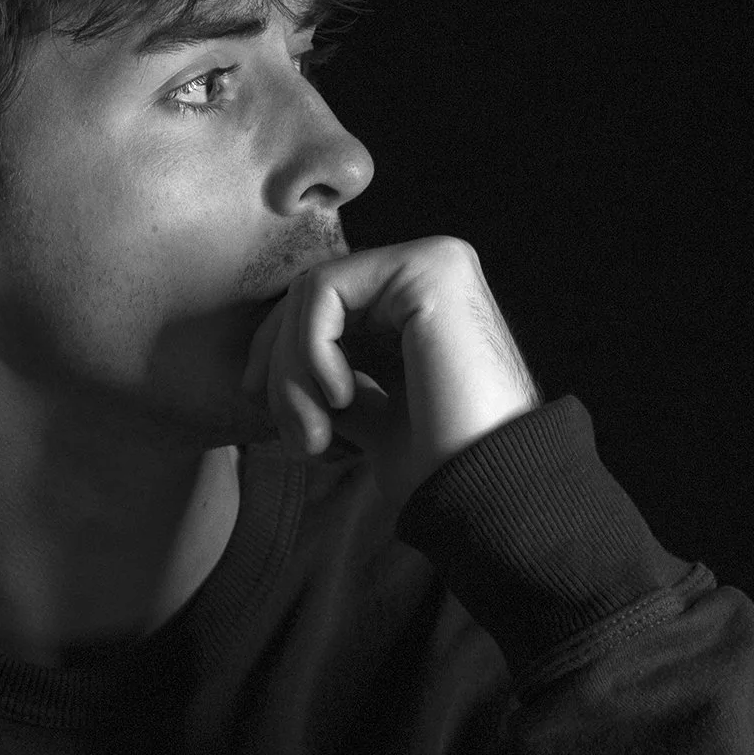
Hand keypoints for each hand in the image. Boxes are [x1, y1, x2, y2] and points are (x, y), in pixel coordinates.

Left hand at [240, 234, 541, 510]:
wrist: (487, 492)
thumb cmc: (436, 466)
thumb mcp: (368, 417)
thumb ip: (331, 382)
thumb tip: (266, 376)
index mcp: (420, 303)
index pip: (320, 307)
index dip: (278, 359)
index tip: (273, 421)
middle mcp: (430, 270)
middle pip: (309, 297)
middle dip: (282, 371)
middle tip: (299, 440)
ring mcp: (434, 262)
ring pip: (311, 294)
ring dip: (293, 374)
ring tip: (317, 436)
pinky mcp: (430, 269)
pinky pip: (324, 292)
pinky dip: (311, 352)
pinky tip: (341, 398)